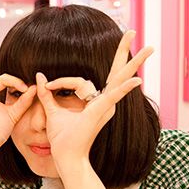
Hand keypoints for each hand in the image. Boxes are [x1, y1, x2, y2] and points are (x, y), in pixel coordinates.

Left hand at [35, 31, 152, 166]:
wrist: (67, 157)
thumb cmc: (62, 139)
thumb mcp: (52, 111)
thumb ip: (46, 94)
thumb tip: (39, 77)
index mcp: (95, 101)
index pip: (83, 80)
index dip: (62, 80)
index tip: (47, 84)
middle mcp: (104, 102)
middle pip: (117, 72)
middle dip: (124, 52)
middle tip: (133, 31)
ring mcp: (105, 106)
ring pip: (120, 79)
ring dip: (134, 64)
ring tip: (149, 48)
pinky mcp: (102, 111)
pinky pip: (114, 96)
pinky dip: (124, 88)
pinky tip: (137, 79)